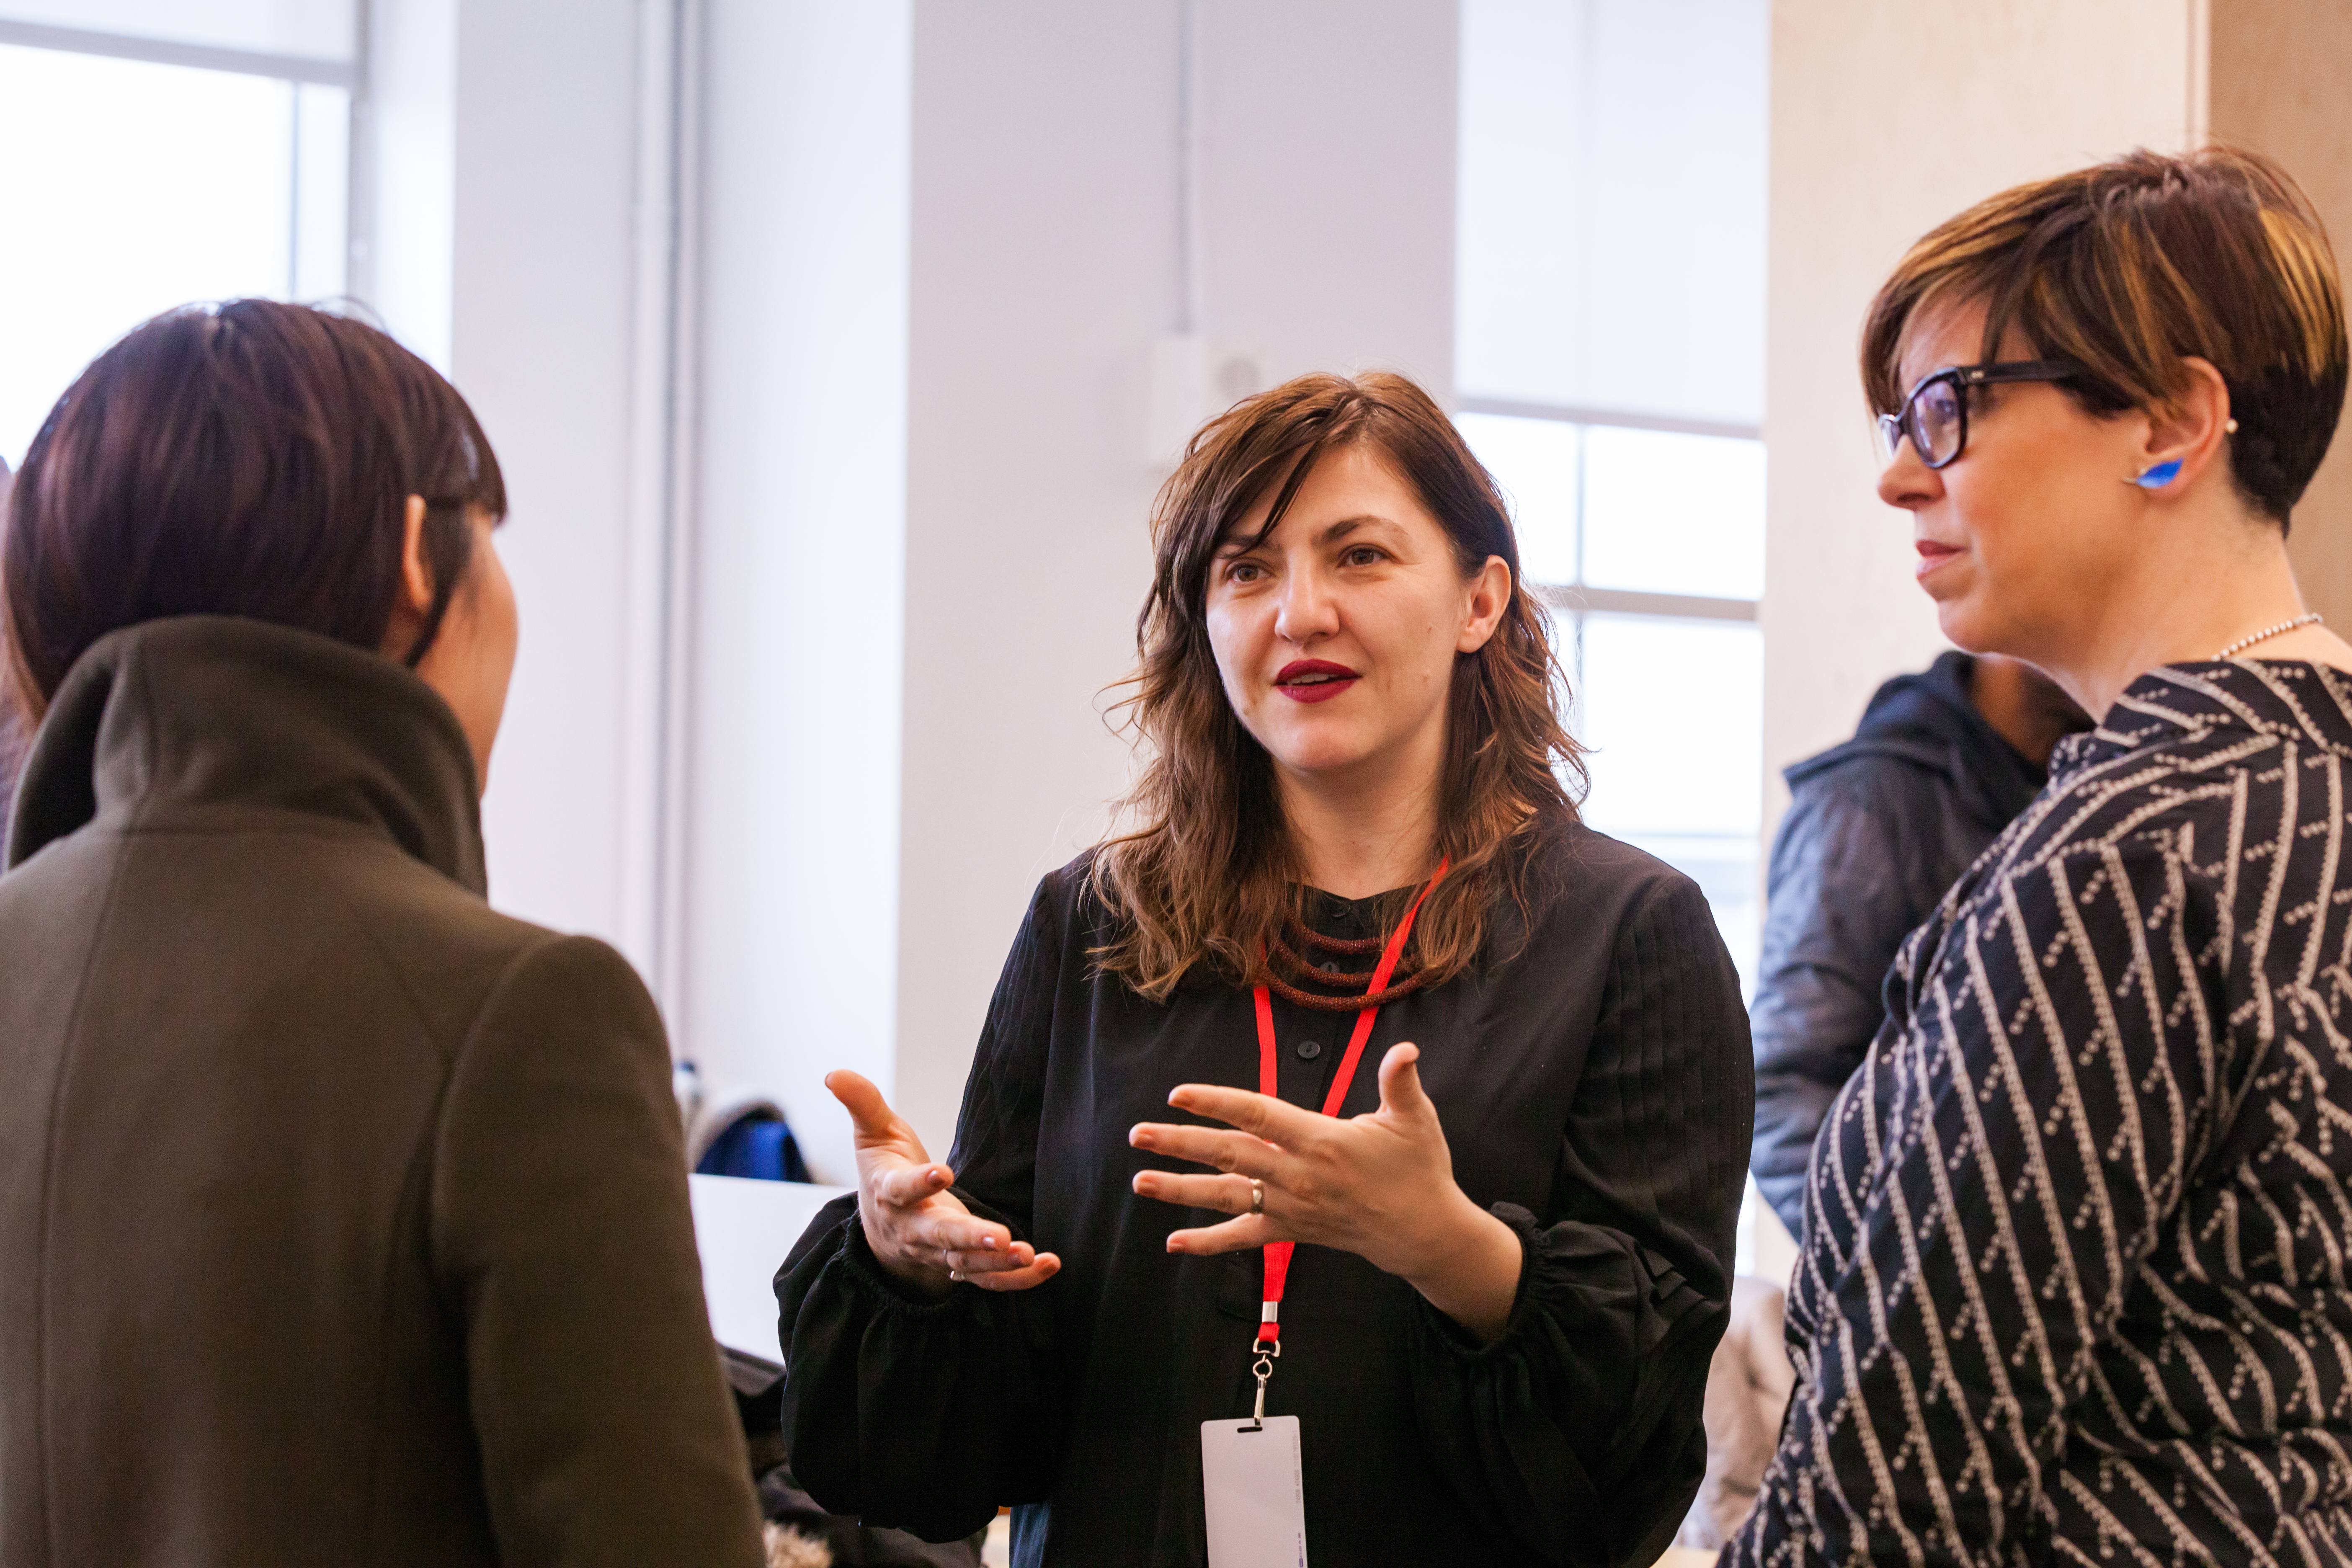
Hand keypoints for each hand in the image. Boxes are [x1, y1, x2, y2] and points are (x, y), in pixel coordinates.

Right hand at [826, 1070, 1058, 1296]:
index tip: (942, 1172)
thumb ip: (863, 1103)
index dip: (918, 1183)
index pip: (901, 1191)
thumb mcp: (873, 1135)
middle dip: (969, 1237)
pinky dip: (1017, 1279)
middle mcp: (914, 1229)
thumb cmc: (885, 1171)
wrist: (882, 1230)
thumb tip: (835, 1073)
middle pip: (940, 1236)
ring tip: (1028, 1254)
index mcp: (890, 1194)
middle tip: (1000, 1235)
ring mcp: (939, 1252)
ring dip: (998, 1261)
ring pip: (966, 1263)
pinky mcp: (962, 1265)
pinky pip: (989, 1279)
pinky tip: (1047, 1265)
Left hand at [1127, 1043, 1521, 1340]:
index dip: (1217, 1102)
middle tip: (1138, 1134)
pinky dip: (1207, 1243)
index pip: (1258, 1115)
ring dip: (1180, 1190)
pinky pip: (1243, 1237)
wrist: (1422, 1232)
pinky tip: (1173, 1243)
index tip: (1178, 1094)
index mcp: (1322, 1142)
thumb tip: (1407, 1049)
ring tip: (1139, 1182)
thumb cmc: (1418, 1169)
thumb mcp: (1415, 1120)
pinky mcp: (1291, 1231)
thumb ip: (1400, 1082)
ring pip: (1226, 1197)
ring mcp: (1291, 1207)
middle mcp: (1299, 1176)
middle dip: (1181, 1143)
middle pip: (1230, 1154)